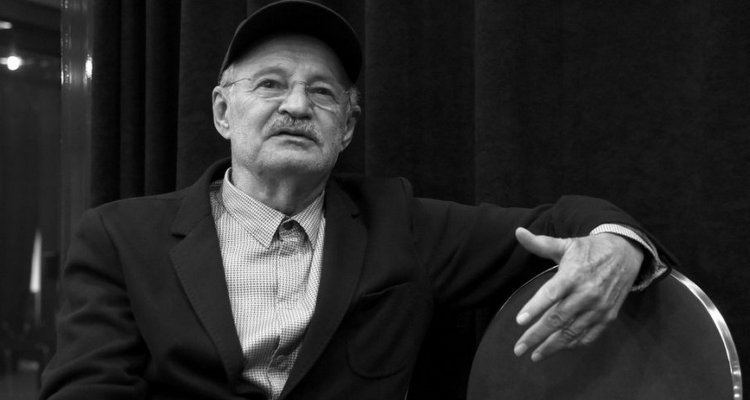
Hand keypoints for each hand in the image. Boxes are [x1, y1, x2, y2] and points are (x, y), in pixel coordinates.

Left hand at [512, 227, 642, 361]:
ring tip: (534, 355)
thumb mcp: (565, 244)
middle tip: (518, 348)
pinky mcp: (608, 316)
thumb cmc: (589, 250)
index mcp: (574, 274)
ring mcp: (599, 307)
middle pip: (558, 319)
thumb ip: (540, 243)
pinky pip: (588, 335)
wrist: (626, 254)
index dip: (535, 307)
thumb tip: (518, 232)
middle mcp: (587, 293)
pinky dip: (573, 344)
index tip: (519, 321)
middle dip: (536, 336)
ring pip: (572, 332)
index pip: (551, 294)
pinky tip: (558, 349)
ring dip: (552, 346)